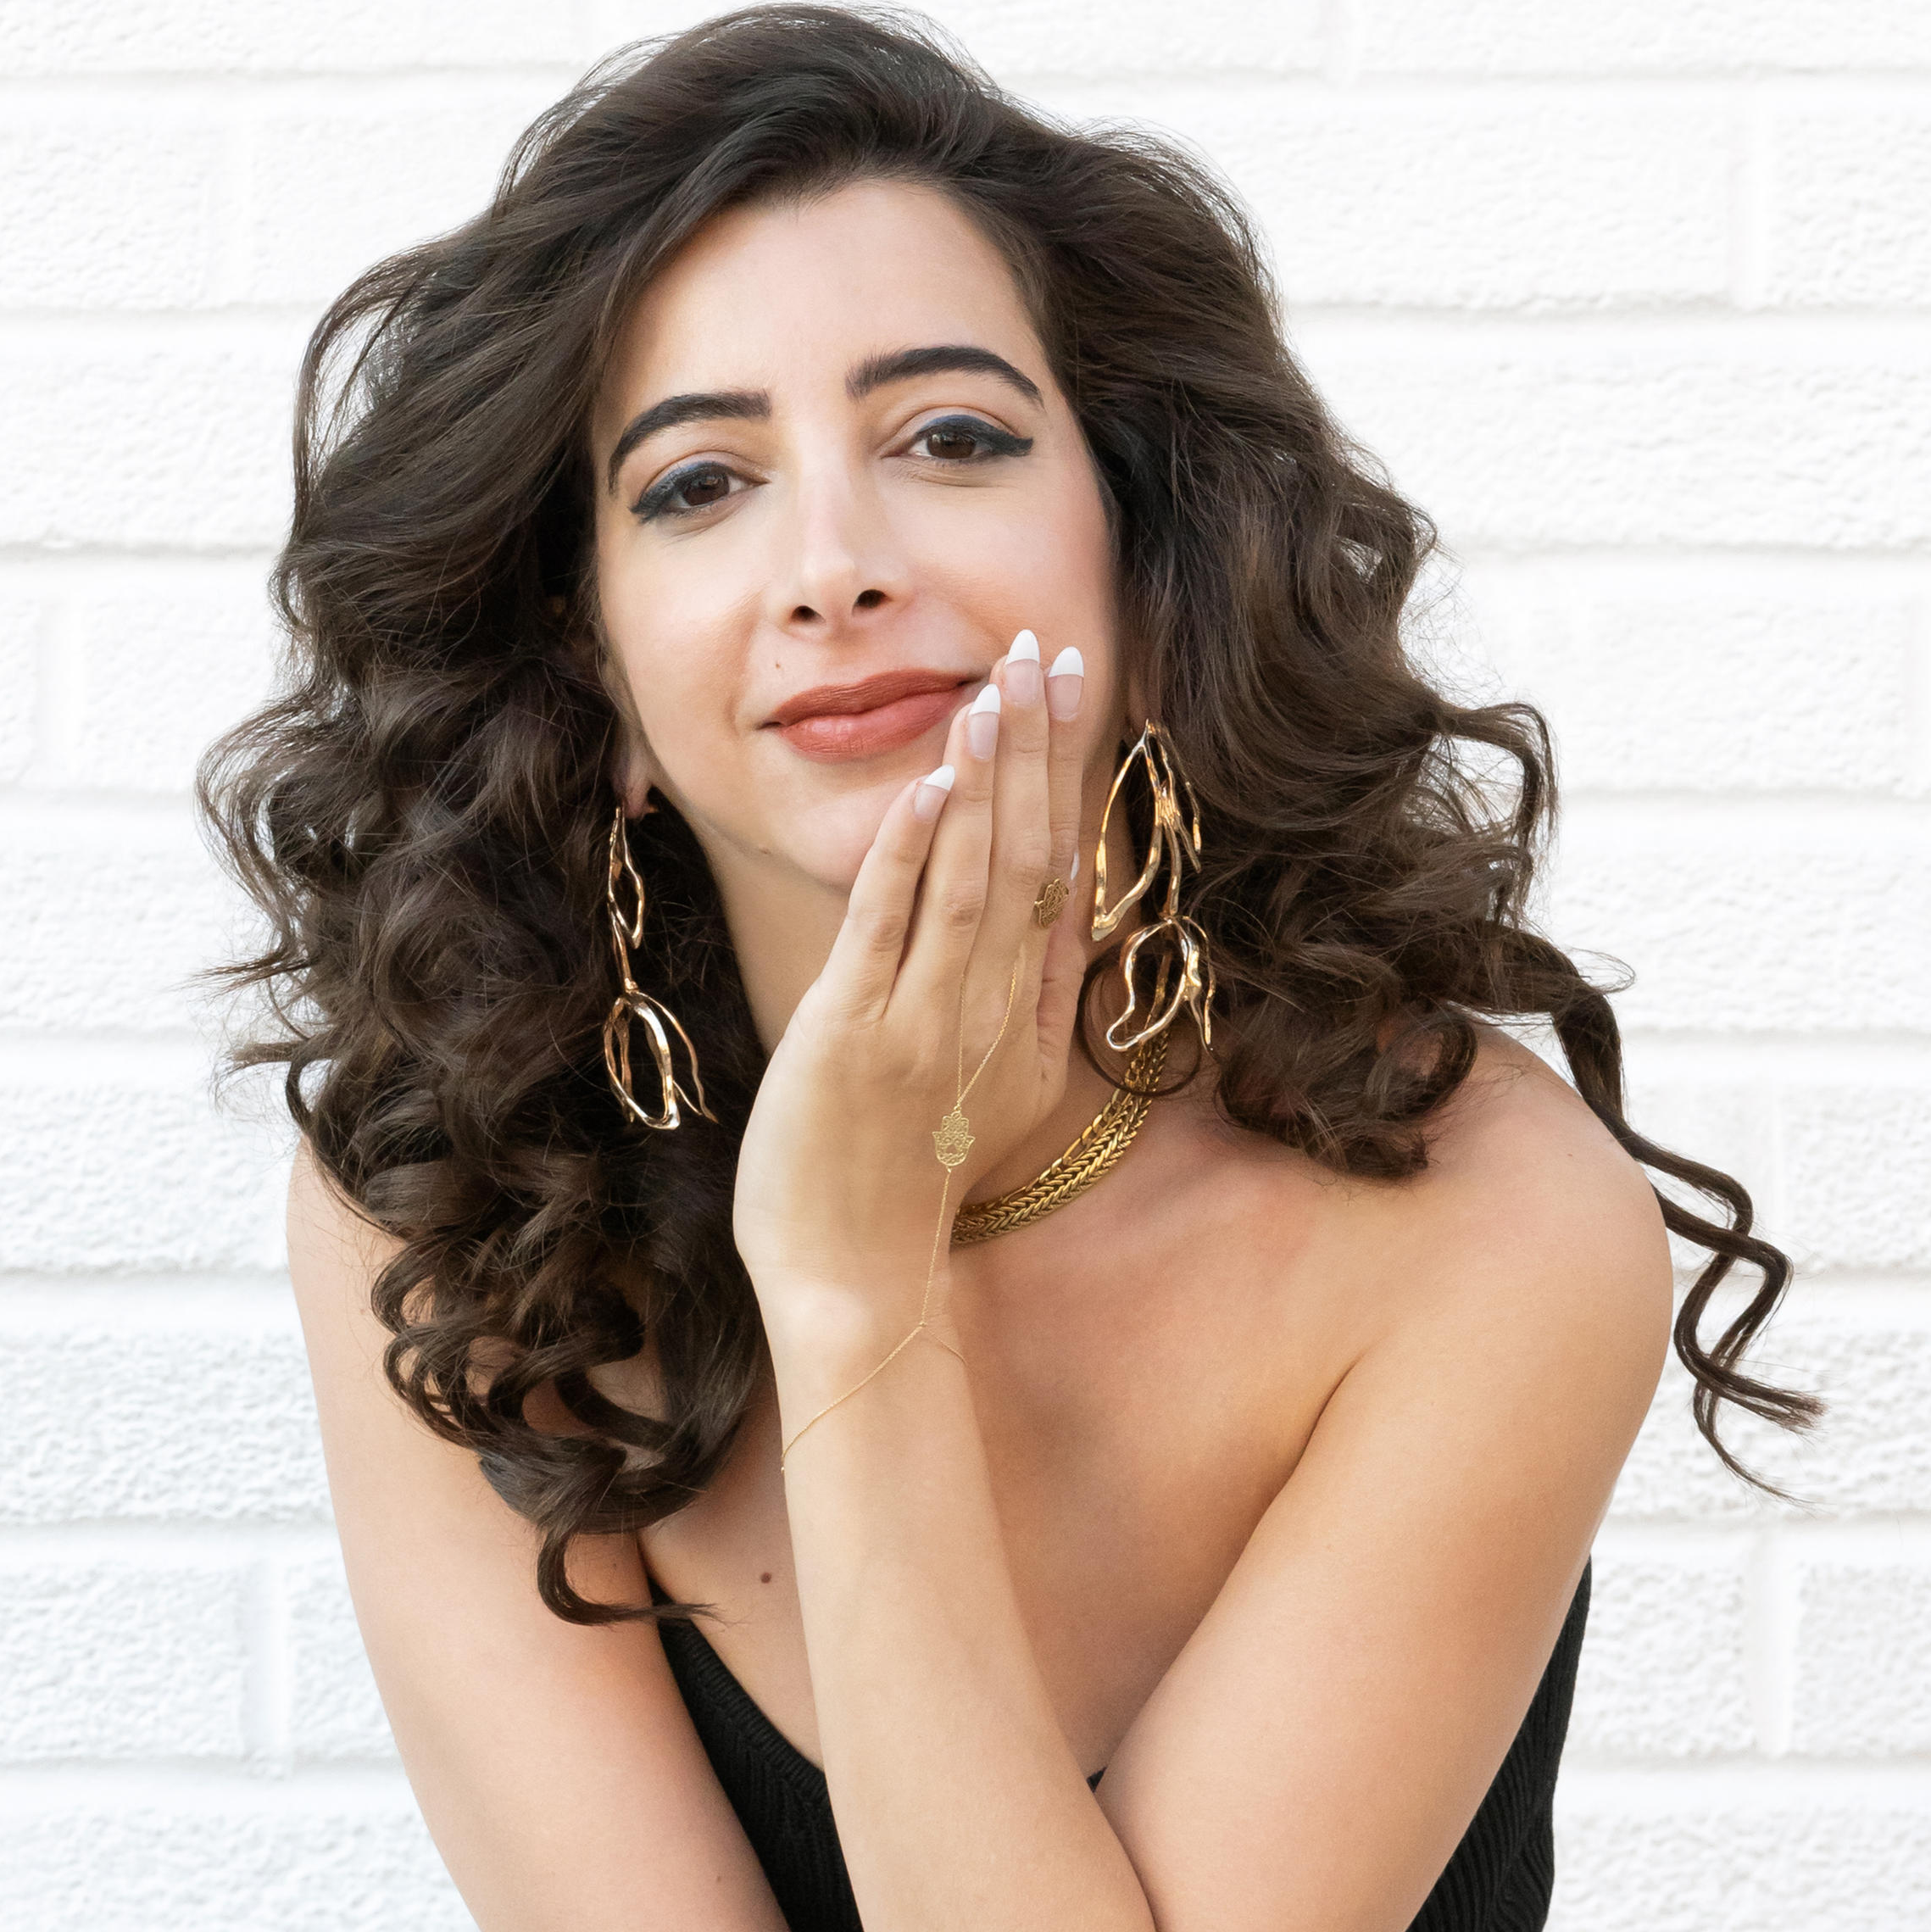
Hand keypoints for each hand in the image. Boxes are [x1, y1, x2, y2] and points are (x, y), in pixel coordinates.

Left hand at [732, 631, 1097, 1370]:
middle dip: (1038, 750)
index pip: (1058, 875)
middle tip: (1045, 651)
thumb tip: (1058, 913)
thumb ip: (1030, 1001)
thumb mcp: (998, 1093)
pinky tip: (934, 782)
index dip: (1066, 778)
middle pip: (1028, 858)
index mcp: (1030, 1025)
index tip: (1074, 692)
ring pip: (973, 880)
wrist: (857, 1280)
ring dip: (987, 779)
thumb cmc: (906, 1190)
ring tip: (997, 689)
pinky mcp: (856, 1035)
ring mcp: (926, 1024)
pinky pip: (893, 928)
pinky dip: (914, 852)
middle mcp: (991, 1016)